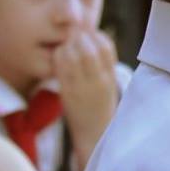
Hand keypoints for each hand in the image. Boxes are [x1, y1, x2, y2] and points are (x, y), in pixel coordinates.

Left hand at [53, 25, 119, 150]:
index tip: (88, 34)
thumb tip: (93, 38)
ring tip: (66, 44)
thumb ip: (103, 64)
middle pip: (87, 48)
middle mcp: (97, 81)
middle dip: (79, 36)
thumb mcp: (109, 85)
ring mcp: (81, 87)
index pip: (106, 47)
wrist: (95, 136)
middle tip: (73, 35)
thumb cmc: (100, 108)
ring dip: (67, 44)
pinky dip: (58, 56)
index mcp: (110, 78)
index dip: (95, 35)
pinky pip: (60, 67)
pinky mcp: (66, 93)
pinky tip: (59, 55)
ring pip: (72, 55)